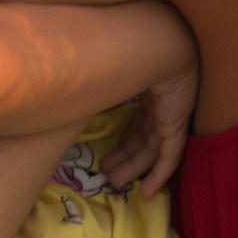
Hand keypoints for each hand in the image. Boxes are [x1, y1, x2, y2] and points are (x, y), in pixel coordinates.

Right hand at [102, 28, 200, 201]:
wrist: (157, 44)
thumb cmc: (125, 52)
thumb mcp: (104, 75)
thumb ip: (92, 86)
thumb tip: (60, 90)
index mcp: (148, 89)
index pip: (137, 120)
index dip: (124, 140)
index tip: (107, 155)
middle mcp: (161, 103)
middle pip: (143, 136)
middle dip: (125, 157)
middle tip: (106, 175)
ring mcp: (171, 114)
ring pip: (152, 149)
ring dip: (134, 168)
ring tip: (114, 183)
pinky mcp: (177, 125)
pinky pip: (170, 157)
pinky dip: (158, 175)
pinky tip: (146, 193)